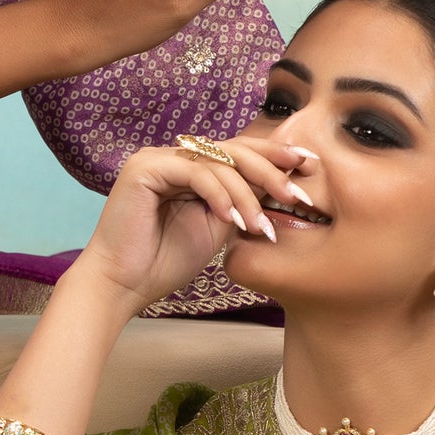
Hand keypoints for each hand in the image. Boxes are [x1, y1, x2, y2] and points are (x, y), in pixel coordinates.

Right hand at [68, 133, 313, 310]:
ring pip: (218, 162)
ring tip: (262, 226)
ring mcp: (158, 156)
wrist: (124, 285)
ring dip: (247, 194)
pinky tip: (233, 220)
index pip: (239, 152)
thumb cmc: (165, 262)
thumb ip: (242, 203)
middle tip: (299, 194)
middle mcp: (174, 154)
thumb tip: (283, 187)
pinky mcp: (145, 167)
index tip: (311, 169)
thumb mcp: (218, 228)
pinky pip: (195, 173)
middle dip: (272, 170)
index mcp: (191, 166)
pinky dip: (219, 196)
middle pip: (234, 149)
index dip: (276, 157)